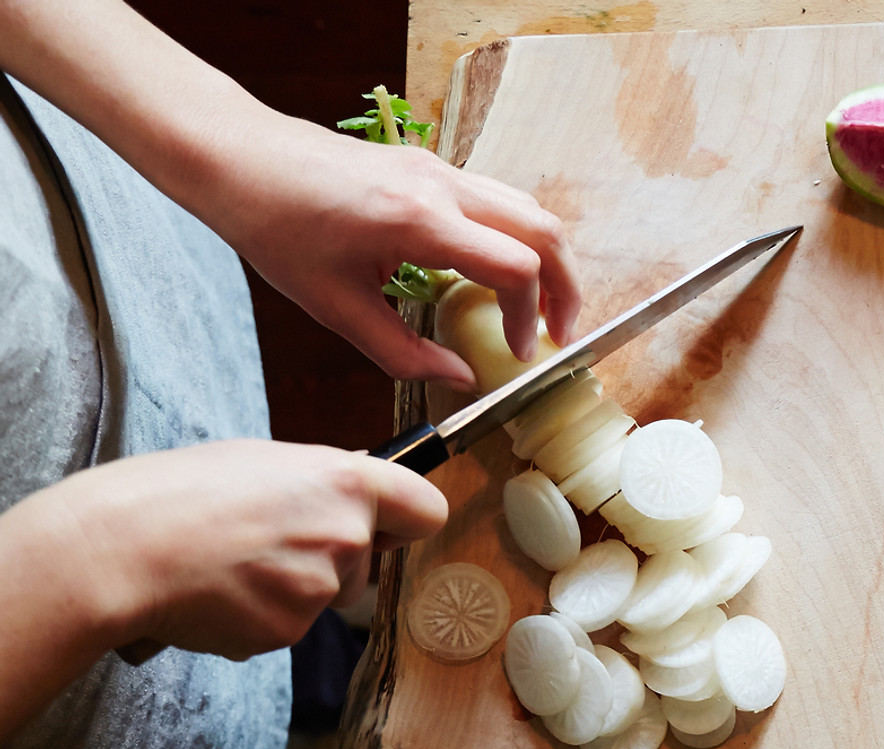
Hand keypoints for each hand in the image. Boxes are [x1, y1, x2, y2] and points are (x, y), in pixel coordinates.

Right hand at [41, 440, 446, 659]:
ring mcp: (319, 589)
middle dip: (328, 560)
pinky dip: (254, 616)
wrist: (118, 550)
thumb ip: (320, 482)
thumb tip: (355, 492)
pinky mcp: (287, 632)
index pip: (426, 511)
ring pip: (321, 597)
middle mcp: (346, 535)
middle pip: (365, 563)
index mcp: (346, 483)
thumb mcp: (260, 461)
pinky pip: (283, 626)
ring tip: (227, 562)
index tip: (388, 526)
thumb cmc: (176, 494)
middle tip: (263, 540)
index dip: (407, 521)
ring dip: (286, 589)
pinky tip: (215, 593)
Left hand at [200, 118, 581, 389]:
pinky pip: (499, 200)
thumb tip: (460, 379)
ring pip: (528, 210)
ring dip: (547, 259)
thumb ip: (403, 352)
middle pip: (544, 231)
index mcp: (419, 221)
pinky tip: (497, 272)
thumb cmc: (275, 225)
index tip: (518, 352)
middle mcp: (441, 186)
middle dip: (565, 287)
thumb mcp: (335, 306)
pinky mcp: (431, 166)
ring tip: (538, 305)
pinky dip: (518, 238)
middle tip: (560, 332)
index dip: (529, 317)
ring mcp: (440, 169)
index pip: (515, 267)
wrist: (240, 156)